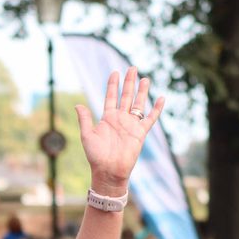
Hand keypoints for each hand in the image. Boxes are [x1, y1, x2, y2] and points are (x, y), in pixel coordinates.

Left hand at [75, 68, 166, 193]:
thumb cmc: (96, 156)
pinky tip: (161, 98)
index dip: (113, 85)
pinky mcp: (140, 132)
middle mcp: (120, 119)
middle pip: (126, 96)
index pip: (111, 97)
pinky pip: (150, 118)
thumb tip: (77, 105)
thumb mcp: (87, 136)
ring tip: (145, 78)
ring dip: (142, 91)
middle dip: (129, 82)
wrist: (109, 171)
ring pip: (138, 104)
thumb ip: (85, 120)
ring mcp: (131, 125)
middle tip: (132, 68)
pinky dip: (156, 109)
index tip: (115, 72)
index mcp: (107, 118)